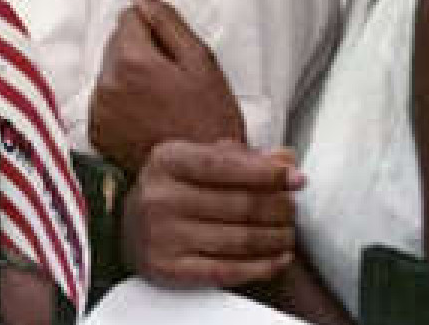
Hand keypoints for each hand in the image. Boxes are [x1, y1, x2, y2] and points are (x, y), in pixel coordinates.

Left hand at [90, 0, 245, 174]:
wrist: (206, 176)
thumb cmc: (211, 119)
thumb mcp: (200, 61)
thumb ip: (166, 20)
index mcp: (131, 60)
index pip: (128, 17)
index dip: (155, 31)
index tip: (173, 55)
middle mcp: (106, 83)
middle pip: (115, 44)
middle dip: (140, 52)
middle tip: (171, 81)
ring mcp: (98, 109)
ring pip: (109, 71)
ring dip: (128, 77)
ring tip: (161, 102)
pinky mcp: (97, 131)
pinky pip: (104, 100)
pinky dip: (120, 103)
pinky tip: (147, 118)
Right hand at [123, 139, 301, 288]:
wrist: (130, 227)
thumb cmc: (174, 190)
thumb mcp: (198, 162)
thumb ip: (242, 159)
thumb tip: (287, 160)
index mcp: (166, 160)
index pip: (225, 165)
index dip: (268, 173)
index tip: (297, 180)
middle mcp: (160, 196)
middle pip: (241, 204)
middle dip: (279, 208)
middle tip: (292, 210)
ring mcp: (162, 234)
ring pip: (241, 239)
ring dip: (277, 238)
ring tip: (287, 233)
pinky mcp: (169, 268)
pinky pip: (229, 270)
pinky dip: (263, 266)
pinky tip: (278, 258)